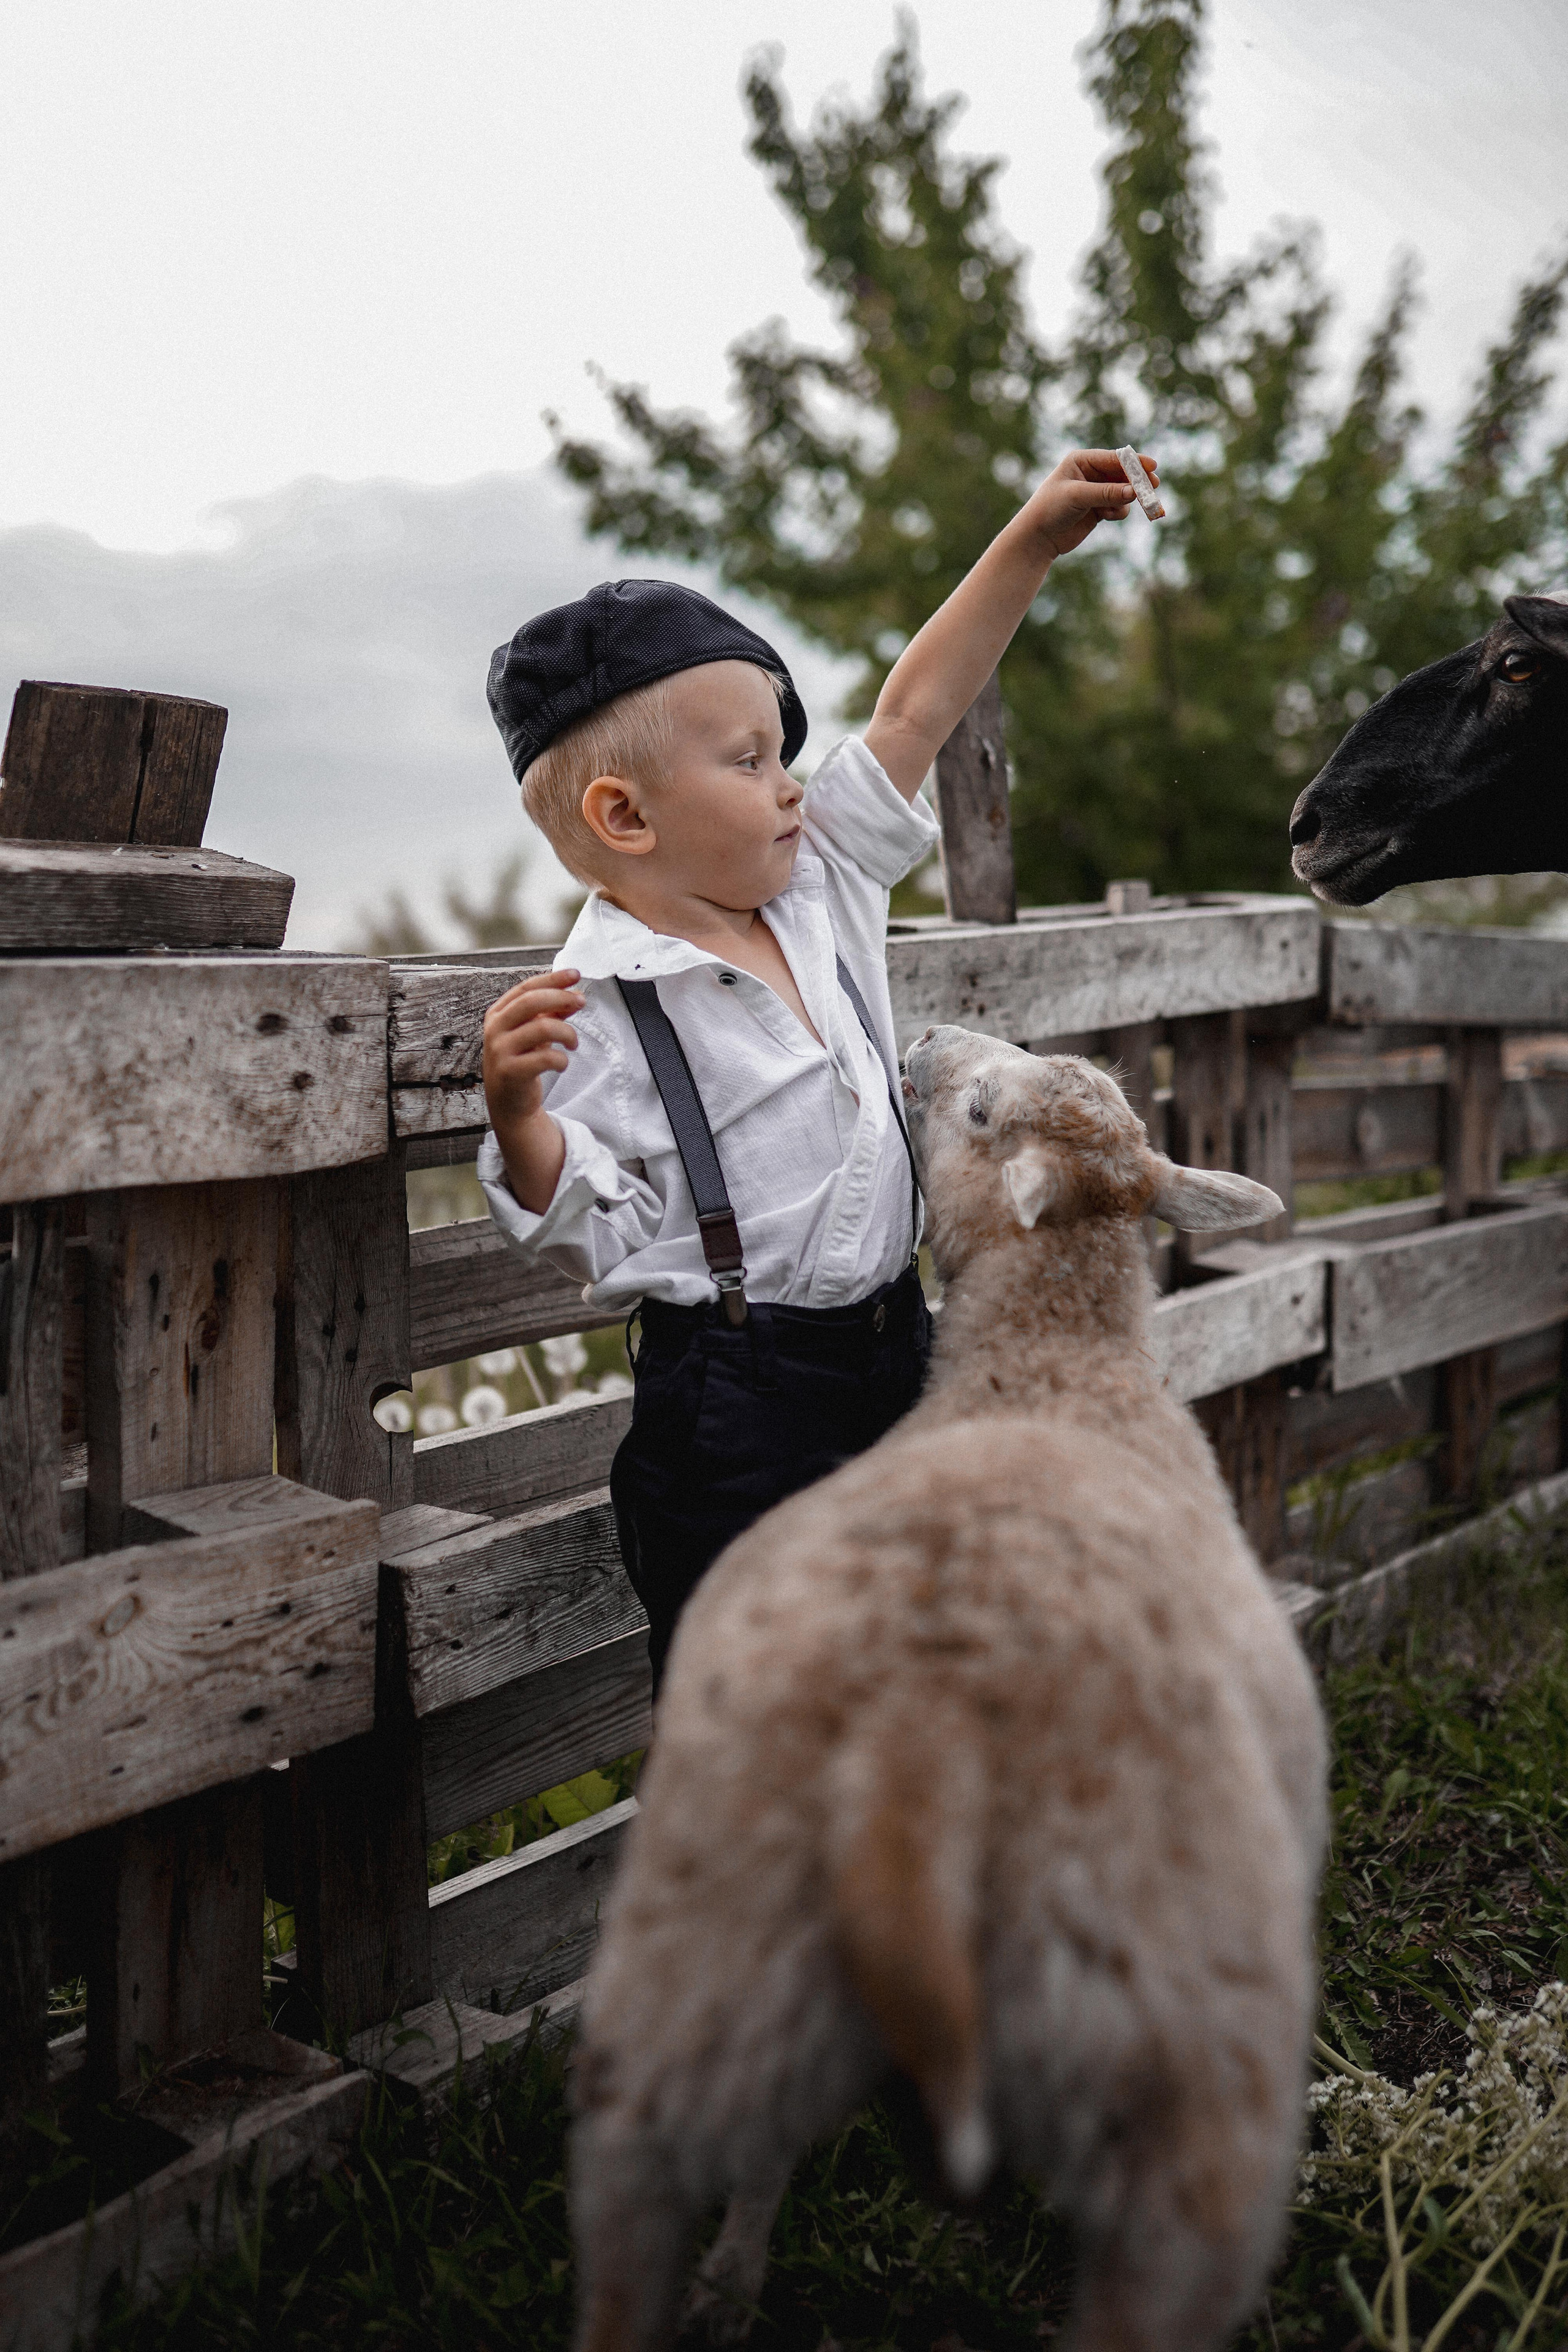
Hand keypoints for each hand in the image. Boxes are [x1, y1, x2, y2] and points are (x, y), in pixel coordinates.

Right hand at [483, 966, 583, 1122]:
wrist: (509, 1104)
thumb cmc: (522, 1062)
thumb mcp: (534, 1033)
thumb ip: (551, 1013)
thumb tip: (575, 994)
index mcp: (498, 1014)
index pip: (527, 987)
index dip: (553, 979)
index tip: (575, 974)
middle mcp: (495, 1029)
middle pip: (532, 1002)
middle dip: (561, 998)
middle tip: (581, 1002)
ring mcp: (500, 1050)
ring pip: (543, 1028)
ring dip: (567, 1033)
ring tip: (573, 1043)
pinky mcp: (511, 1072)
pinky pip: (546, 1057)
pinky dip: (562, 1059)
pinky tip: (562, 1063)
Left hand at [1023, 449, 1159, 556]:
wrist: (1037, 538)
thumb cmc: (1050, 509)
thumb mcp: (1078, 497)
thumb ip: (1106, 493)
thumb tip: (1134, 491)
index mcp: (1081, 461)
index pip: (1114, 458)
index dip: (1134, 462)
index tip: (1152, 467)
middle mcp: (1090, 473)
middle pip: (1123, 474)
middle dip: (1137, 481)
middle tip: (1153, 486)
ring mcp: (1095, 491)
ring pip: (1123, 492)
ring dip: (1126, 500)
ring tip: (1117, 510)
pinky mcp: (1098, 509)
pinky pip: (1119, 507)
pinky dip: (1118, 512)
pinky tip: (1107, 517)